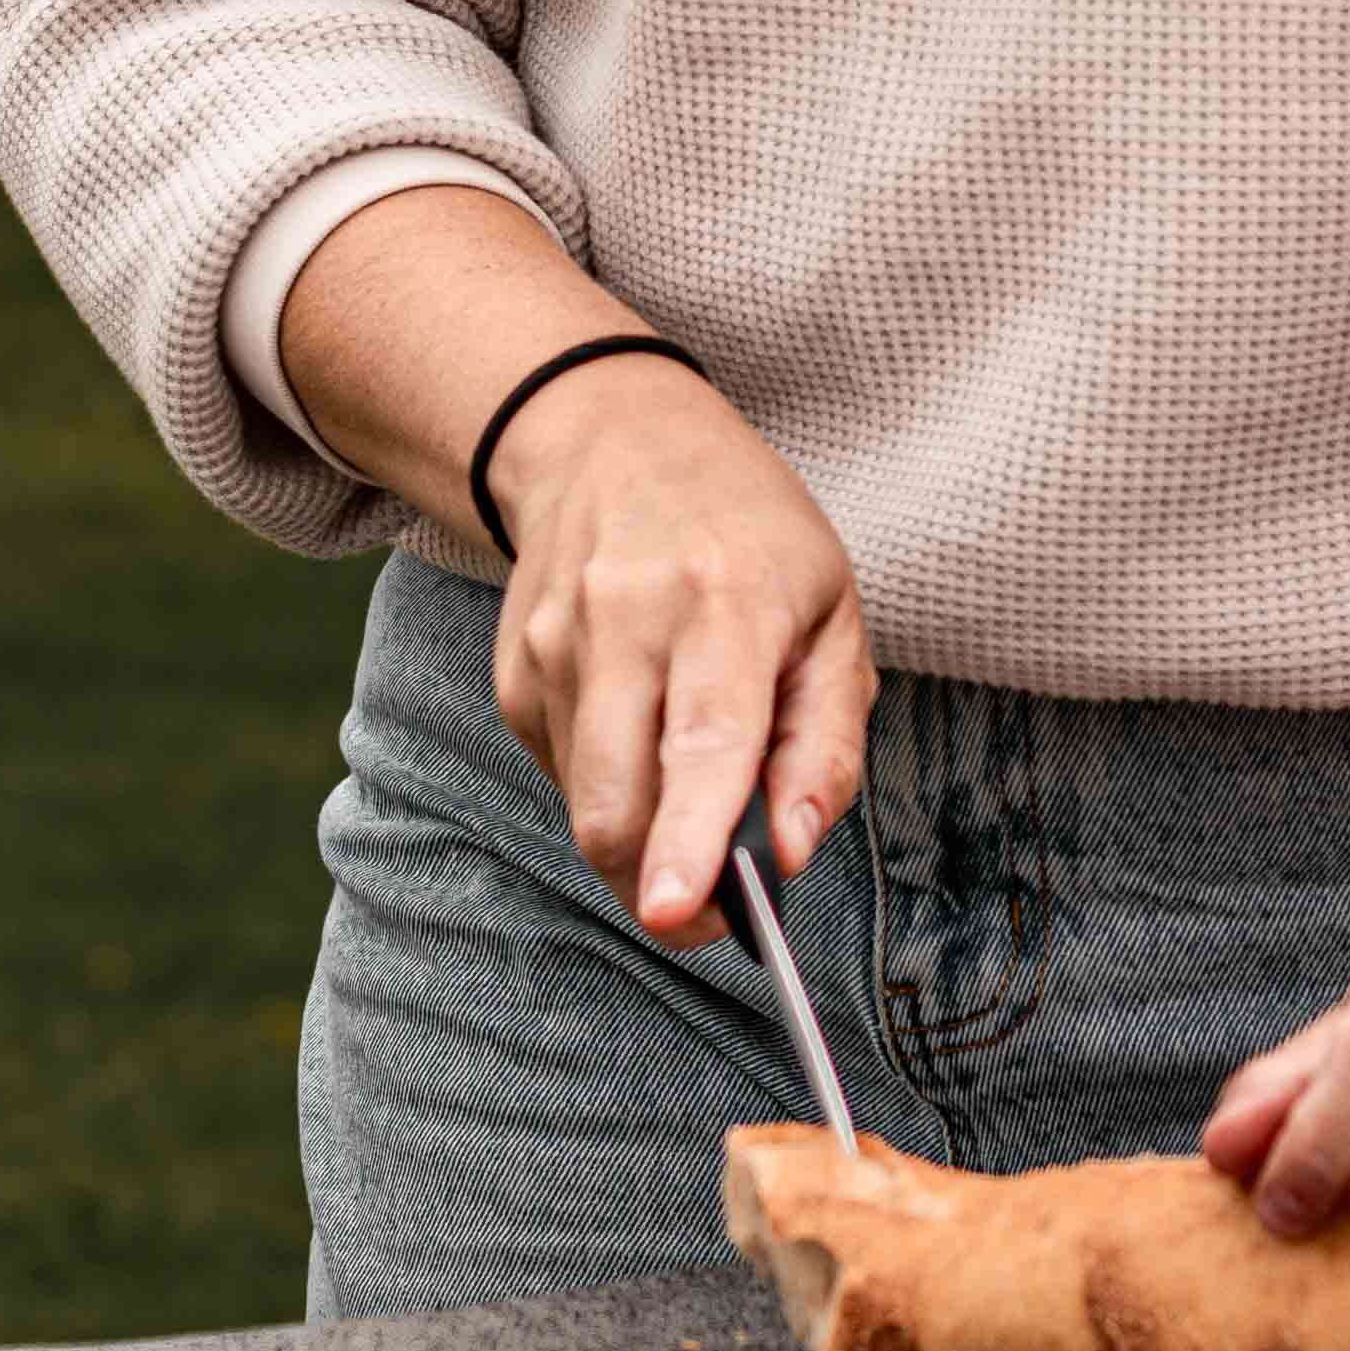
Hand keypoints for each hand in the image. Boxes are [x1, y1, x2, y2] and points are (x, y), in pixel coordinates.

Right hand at [488, 358, 878, 946]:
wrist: (612, 438)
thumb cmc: (749, 534)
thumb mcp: (833, 616)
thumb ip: (826, 744)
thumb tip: (789, 853)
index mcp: (725, 599)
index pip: (704, 739)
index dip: (691, 837)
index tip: (681, 912)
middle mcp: (625, 619)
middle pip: (618, 800)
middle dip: (661, 884)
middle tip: (716, 907)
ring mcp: (554, 646)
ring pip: (587, 806)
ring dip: (643, 835)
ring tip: (692, 773)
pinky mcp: (516, 673)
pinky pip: (564, 777)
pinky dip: (612, 786)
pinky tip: (641, 725)